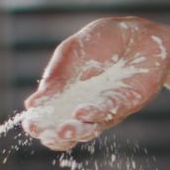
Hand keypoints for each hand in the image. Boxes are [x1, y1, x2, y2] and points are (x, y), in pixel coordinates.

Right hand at [23, 17, 169, 150]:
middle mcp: (87, 108)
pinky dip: (96, 112)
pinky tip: (82, 112)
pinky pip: (111, 110)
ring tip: (64, 131)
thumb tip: (33, 104)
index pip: (51, 118)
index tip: (31, 126)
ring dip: (76, 130)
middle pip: (70, 130)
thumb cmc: (101, 43)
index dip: (41, 125)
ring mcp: (108, 108)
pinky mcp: (129, 102)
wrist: (138, 34)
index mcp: (68, 97)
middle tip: (47, 135)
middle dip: (58, 135)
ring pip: (90, 126)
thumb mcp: (71, 54)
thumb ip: (55, 77)